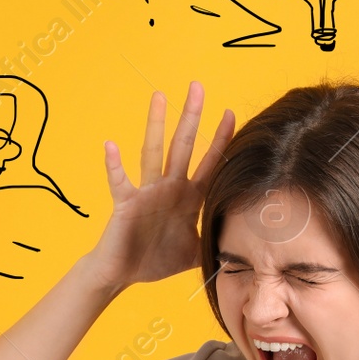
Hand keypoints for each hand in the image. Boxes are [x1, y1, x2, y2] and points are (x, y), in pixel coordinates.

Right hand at [84, 81, 235, 291]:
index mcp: (188, 198)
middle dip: (192, 117)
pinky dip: (114, 165)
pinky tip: (111, 145)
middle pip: (183, 146)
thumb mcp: (195, 253)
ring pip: (153, 153)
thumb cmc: (155, 260)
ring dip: (156, 125)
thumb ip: (217, 244)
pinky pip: (120, 181)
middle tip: (198, 86)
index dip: (220, 140)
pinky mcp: (126, 203)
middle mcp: (169, 188)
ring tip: (159, 96)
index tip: (232, 114)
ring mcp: (147, 193)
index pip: (209, 164)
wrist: (122, 273)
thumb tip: (247, 251)